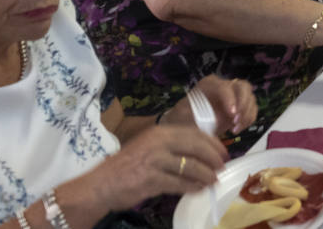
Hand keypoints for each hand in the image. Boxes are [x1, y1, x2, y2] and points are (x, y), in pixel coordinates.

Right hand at [90, 124, 227, 211]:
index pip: (195, 133)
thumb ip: (172, 146)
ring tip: (213, 180)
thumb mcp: (149, 147)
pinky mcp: (152, 180)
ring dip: (206, 175)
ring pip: (191, 167)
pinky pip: (180, 184)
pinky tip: (198, 189)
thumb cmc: (126, 167)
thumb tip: (202, 152)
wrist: (100, 185)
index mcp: (160, 132)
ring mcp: (155, 161)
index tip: (222, 152)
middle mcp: (159, 143)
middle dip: (213, 158)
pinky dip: (192, 187)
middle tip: (222, 167)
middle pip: (197, 148)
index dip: (212, 143)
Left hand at [185, 75, 256, 135]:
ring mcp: (234, 95)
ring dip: (246, 114)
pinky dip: (248, 119)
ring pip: (250, 98)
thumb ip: (195, 115)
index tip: (231, 115)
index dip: (230, 99)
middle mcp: (224, 86)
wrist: (185, 124)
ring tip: (235, 128)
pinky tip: (237, 129)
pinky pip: (252, 109)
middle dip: (243, 104)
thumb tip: (208, 119)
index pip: (225, 87)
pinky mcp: (240, 106)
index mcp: (209, 84)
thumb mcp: (182, 115)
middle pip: (243, 87)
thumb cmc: (182, 118)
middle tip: (236, 121)